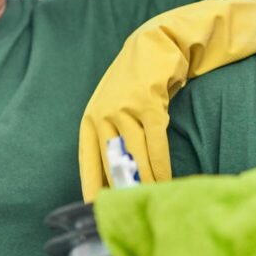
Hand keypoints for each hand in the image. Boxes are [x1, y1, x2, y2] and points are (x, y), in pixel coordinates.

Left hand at [79, 0, 255, 201]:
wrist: (157, 42)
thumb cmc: (136, 81)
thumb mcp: (115, 107)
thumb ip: (112, 136)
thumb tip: (116, 176)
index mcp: (91, 118)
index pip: (88, 160)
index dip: (91, 187)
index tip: (94, 211)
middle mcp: (103, 114)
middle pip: (112, 163)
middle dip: (123, 191)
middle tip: (131, 213)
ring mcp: (124, 108)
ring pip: (136, 157)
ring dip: (146, 182)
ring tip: (153, 202)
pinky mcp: (148, 103)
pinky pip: (156, 143)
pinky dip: (162, 165)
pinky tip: (167, 181)